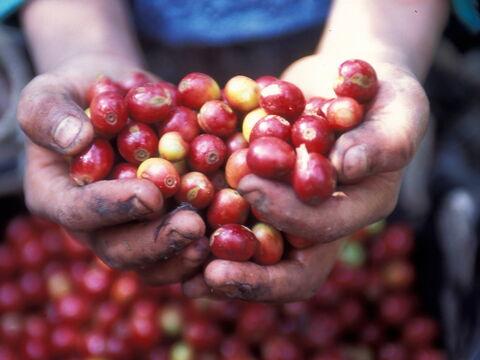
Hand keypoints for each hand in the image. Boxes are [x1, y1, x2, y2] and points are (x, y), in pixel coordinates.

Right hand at [18, 55, 207, 284]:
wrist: (117, 100)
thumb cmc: (78, 96)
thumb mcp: (49, 93)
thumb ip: (50, 113)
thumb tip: (75, 139)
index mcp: (57, 196)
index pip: (78, 211)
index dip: (113, 207)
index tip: (149, 194)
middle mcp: (93, 223)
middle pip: (119, 249)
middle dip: (157, 241)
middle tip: (193, 227)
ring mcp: (129, 228)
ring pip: (152, 261)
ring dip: (183, 254)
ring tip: (214, 240)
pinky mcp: (160, 223)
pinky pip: (180, 246)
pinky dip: (205, 243)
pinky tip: (232, 231)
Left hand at [183, 55, 428, 301]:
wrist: (348, 80)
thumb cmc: (385, 92)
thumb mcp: (400, 110)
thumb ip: (382, 142)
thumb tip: (346, 165)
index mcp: (359, 208)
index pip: (324, 230)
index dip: (289, 217)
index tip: (248, 189)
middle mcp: (324, 220)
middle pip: (288, 267)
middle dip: (249, 271)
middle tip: (206, 266)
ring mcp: (291, 212)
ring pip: (255, 255)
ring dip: (219, 265)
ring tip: (182, 270)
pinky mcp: (264, 195)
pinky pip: (235, 222)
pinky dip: (207, 228)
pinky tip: (176, 228)